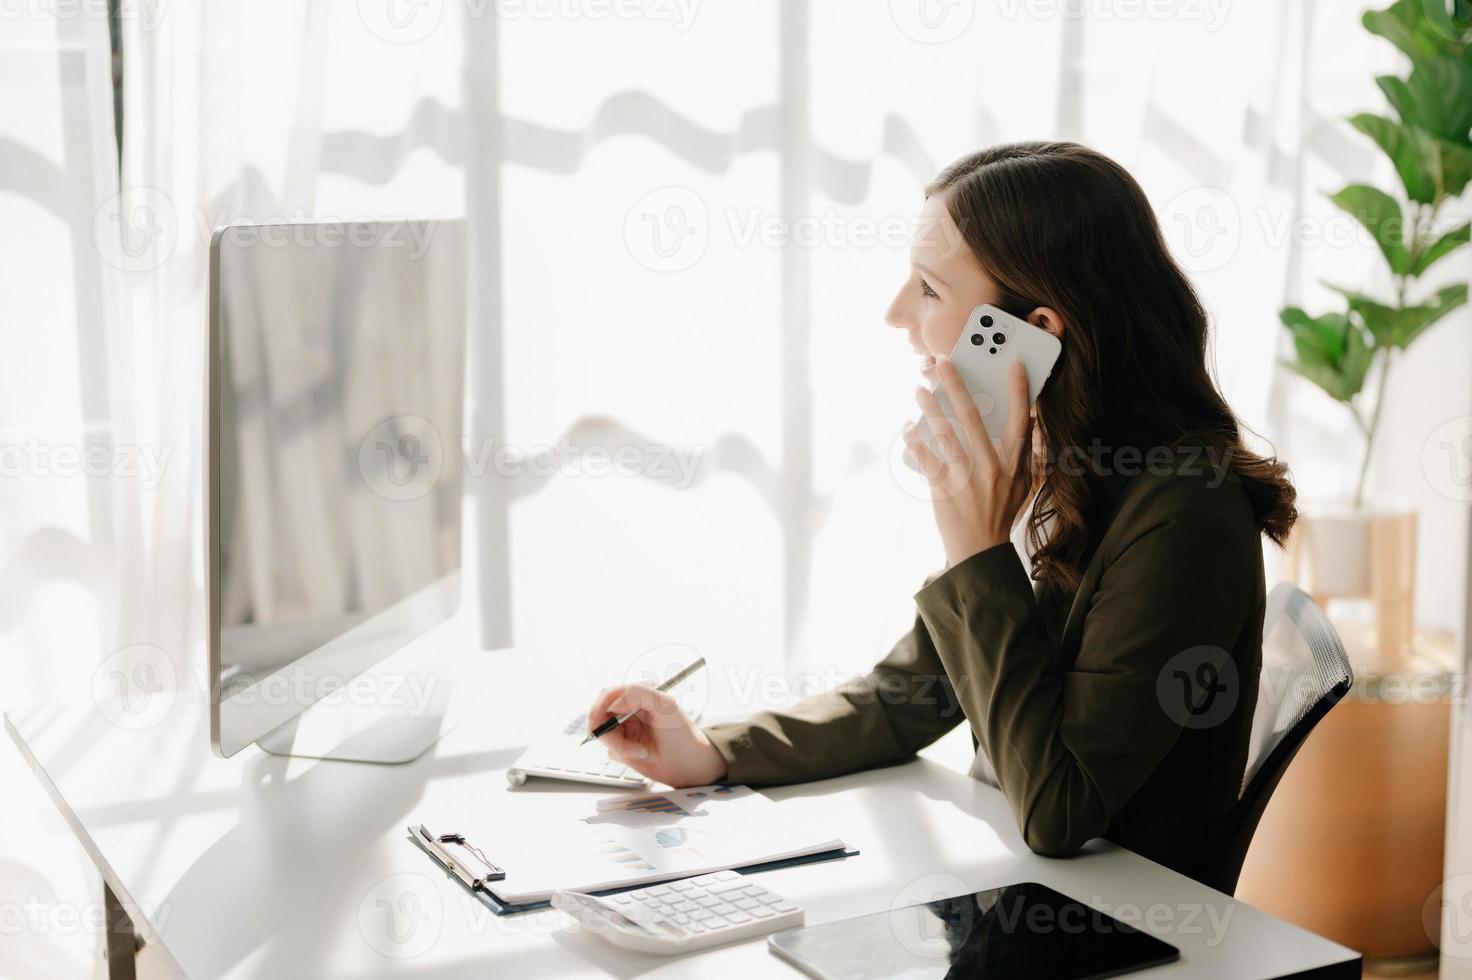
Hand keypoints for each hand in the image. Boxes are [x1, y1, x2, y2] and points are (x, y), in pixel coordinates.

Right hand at [586, 684, 726, 787]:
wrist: (689, 765)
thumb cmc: (682, 734)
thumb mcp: (666, 705)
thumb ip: (638, 695)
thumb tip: (613, 704)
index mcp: (639, 694)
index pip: (609, 695)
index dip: (600, 708)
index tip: (600, 723)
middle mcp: (630, 709)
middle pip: (600, 715)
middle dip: (607, 732)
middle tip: (619, 744)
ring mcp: (626, 728)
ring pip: (604, 734)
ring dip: (619, 746)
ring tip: (640, 752)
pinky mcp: (624, 746)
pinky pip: (610, 749)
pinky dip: (621, 754)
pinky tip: (640, 755)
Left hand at [904, 356, 1037, 567]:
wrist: (981, 553)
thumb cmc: (1001, 516)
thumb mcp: (1023, 487)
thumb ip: (1026, 457)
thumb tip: (1029, 426)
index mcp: (1014, 465)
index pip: (1020, 421)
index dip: (1019, 391)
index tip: (1012, 364)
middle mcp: (991, 467)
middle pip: (974, 417)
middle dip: (957, 386)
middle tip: (943, 362)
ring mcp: (966, 477)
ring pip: (944, 433)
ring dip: (929, 408)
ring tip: (919, 389)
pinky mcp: (943, 489)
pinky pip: (924, 458)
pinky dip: (914, 441)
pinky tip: (907, 428)